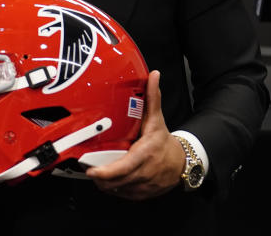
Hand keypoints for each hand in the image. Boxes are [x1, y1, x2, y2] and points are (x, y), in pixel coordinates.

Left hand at [85, 70, 185, 200]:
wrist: (183, 163)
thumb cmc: (164, 142)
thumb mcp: (157, 120)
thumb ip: (153, 98)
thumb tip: (154, 75)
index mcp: (145, 154)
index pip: (123, 168)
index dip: (106, 173)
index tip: (92, 170)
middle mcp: (144, 173)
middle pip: (116, 181)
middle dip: (99, 177)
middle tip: (88, 168)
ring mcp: (143, 186)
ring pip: (117, 190)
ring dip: (104, 184)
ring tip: (95, 173)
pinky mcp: (142, 194)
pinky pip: (123, 195)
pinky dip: (113, 189)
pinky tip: (108, 180)